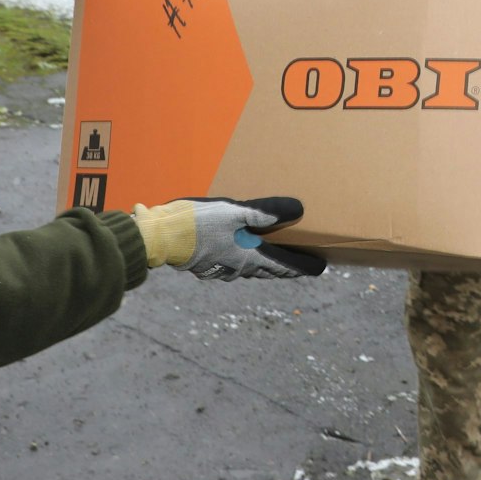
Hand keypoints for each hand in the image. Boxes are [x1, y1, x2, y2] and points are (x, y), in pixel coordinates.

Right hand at [131, 197, 325, 279]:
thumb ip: (266, 211)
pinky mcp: (205, 265)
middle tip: (300, 265)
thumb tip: (297, 209)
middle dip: (285, 268)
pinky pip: (232, 265)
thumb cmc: (199, 223)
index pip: (285, 265)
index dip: (304, 266)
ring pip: (250, 269)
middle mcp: (238, 268)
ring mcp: (220, 269)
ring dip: (265, 266)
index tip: (320, 268)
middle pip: (269, 270)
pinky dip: (243, 260)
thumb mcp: (235, 211)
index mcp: (249, 257)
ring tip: (273, 258)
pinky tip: (238, 252)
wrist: (159, 238)